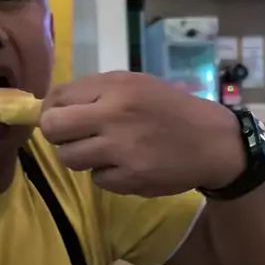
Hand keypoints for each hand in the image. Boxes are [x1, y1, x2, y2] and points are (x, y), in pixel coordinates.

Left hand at [39, 72, 245, 195]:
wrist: (213, 141)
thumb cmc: (170, 109)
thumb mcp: (136, 85)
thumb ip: (97, 92)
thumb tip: (50, 106)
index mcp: (115, 86)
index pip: (57, 97)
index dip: (52, 110)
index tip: (62, 119)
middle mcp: (114, 113)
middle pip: (53, 128)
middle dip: (57, 136)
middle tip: (74, 139)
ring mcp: (121, 147)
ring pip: (69, 157)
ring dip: (81, 158)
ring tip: (103, 153)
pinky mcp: (130, 177)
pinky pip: (97, 179)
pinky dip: (108, 175)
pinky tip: (127, 166)